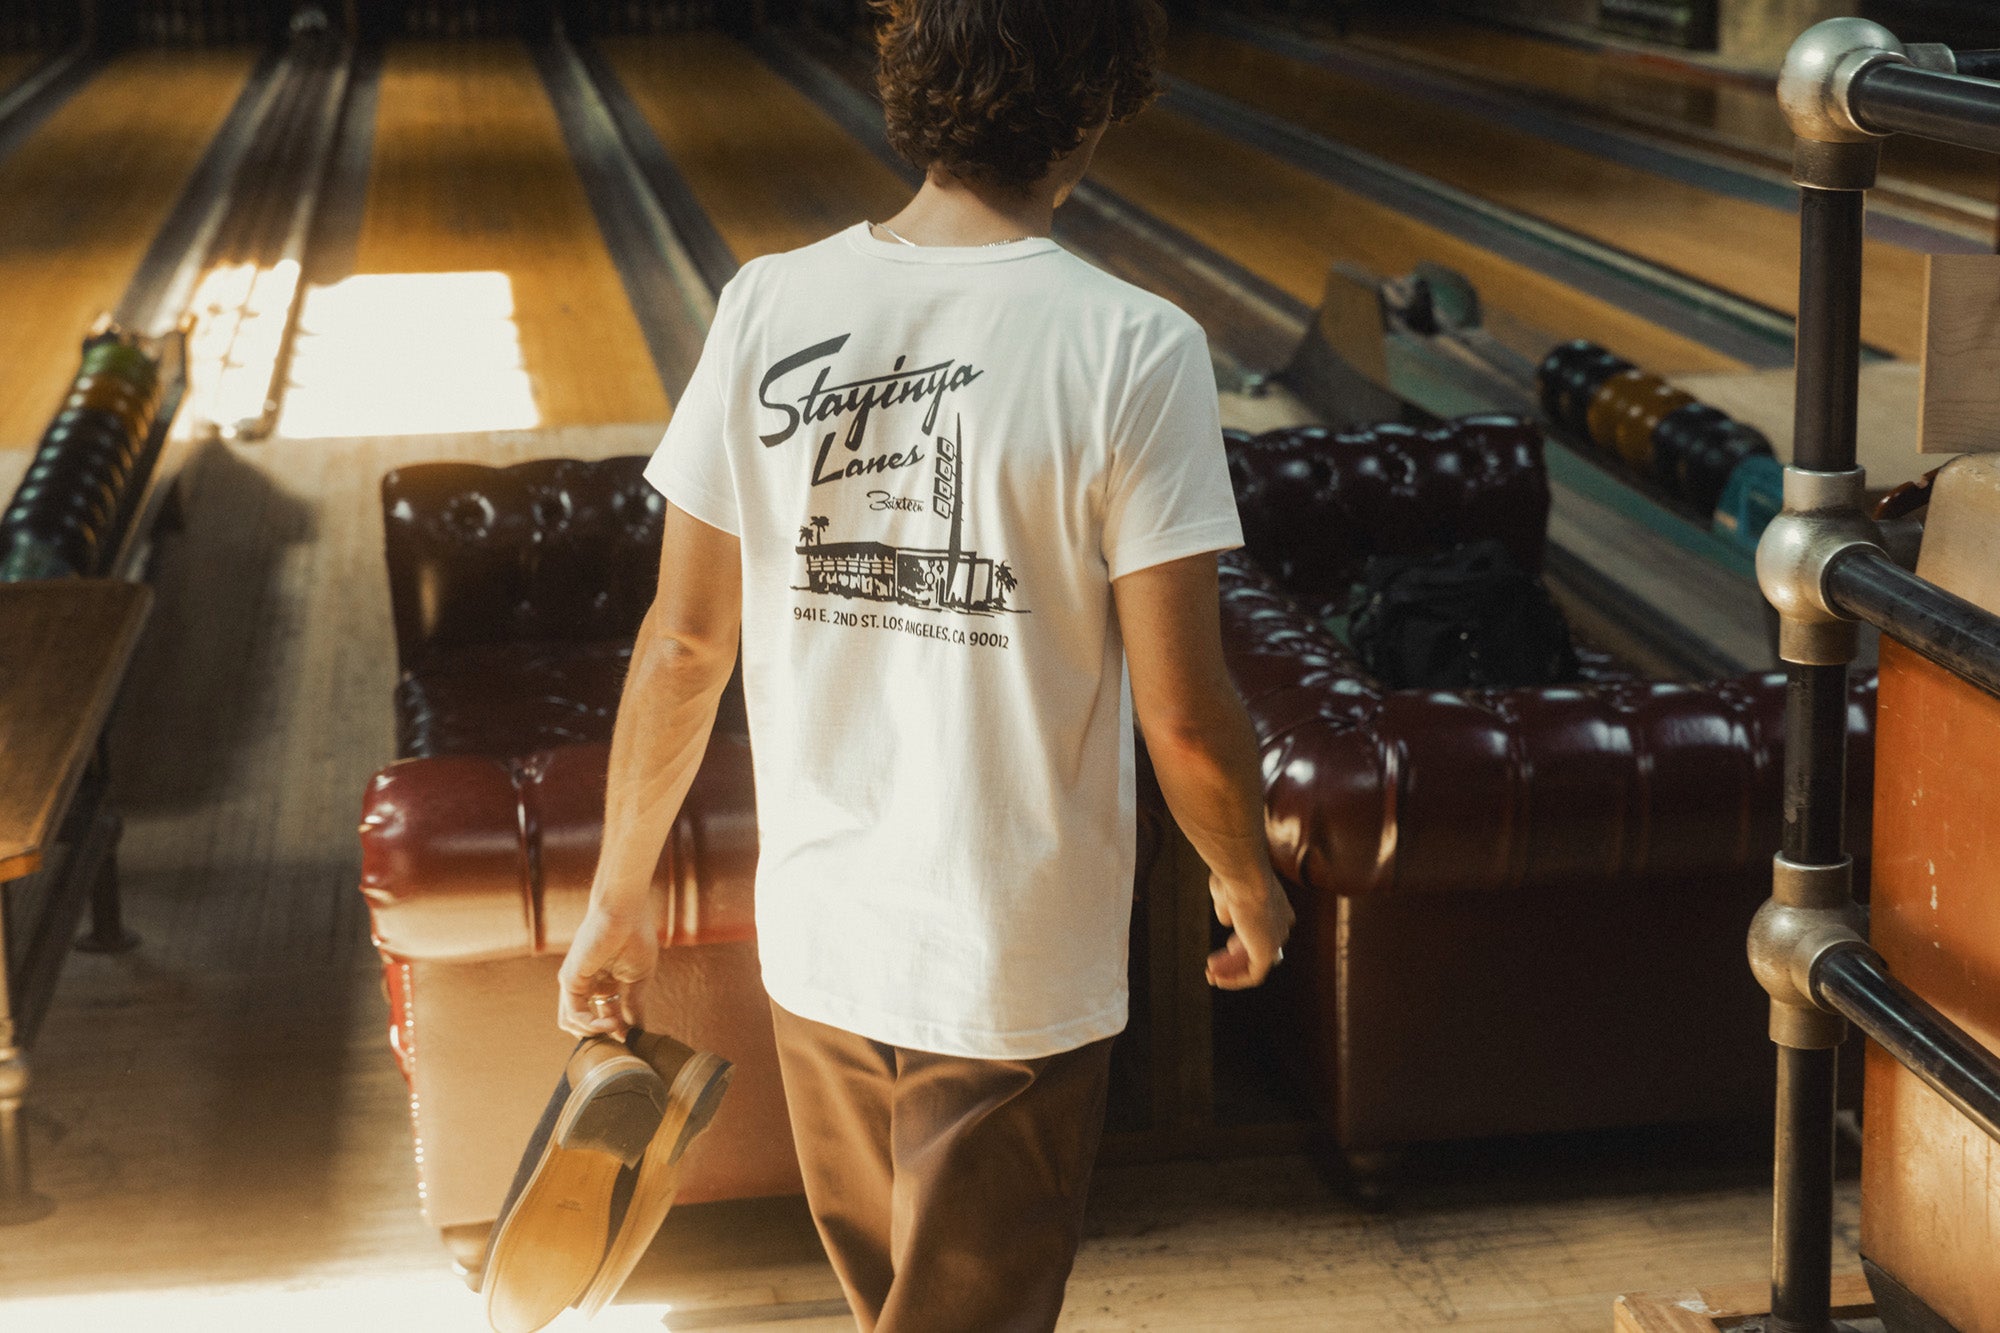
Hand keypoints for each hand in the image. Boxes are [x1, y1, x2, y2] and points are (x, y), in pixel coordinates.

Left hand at [556, 896, 660, 1037]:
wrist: (626, 913)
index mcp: (604, 983)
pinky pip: (571, 1014)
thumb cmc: (636, 937)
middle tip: (622, 1034)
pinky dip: (590, 1025)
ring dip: (594, 1033)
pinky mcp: (569, 980)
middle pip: (586, 1024)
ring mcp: (575, 983)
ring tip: (614, 1026)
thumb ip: (633, 1005)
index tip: (633, 1039)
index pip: (604, 1017)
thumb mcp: (638, 979)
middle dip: (604, 1035)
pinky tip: (608, 1021)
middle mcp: (587, 985)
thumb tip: (635, 1032)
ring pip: (573, 1024)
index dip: (618, 1031)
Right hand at [1206, 868, 1293, 989]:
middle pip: (1258, 947)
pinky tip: (1218, 980)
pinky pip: (1254, 974)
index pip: (1263, 929)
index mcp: (1277, 906)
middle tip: (1215, 963)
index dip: (1245, 940)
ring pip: (1255, 962)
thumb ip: (1228, 908)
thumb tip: (1227, 921)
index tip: (1229, 946)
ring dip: (1231, 970)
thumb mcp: (1227, 892)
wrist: (1245, 877)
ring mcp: (1276, 939)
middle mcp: (1282, 924)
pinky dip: (1236, 979)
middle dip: (1236, 957)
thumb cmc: (1235, 879)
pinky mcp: (1268, 953)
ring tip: (1210, 975)